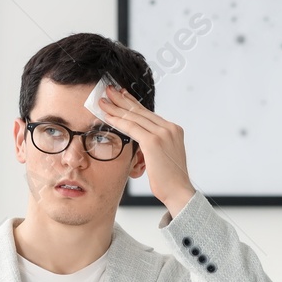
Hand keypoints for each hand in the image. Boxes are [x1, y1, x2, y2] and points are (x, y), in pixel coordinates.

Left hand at [98, 84, 195, 216]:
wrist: (179, 192)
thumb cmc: (169, 180)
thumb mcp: (164, 157)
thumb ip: (155, 145)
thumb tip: (141, 142)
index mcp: (173, 130)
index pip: (148, 113)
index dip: (132, 103)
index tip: (121, 94)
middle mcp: (169, 128)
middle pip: (140, 111)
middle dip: (122, 99)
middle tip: (108, 89)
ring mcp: (163, 133)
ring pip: (134, 117)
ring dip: (116, 108)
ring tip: (102, 100)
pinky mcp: (153, 142)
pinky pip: (131, 128)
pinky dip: (117, 121)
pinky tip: (107, 116)